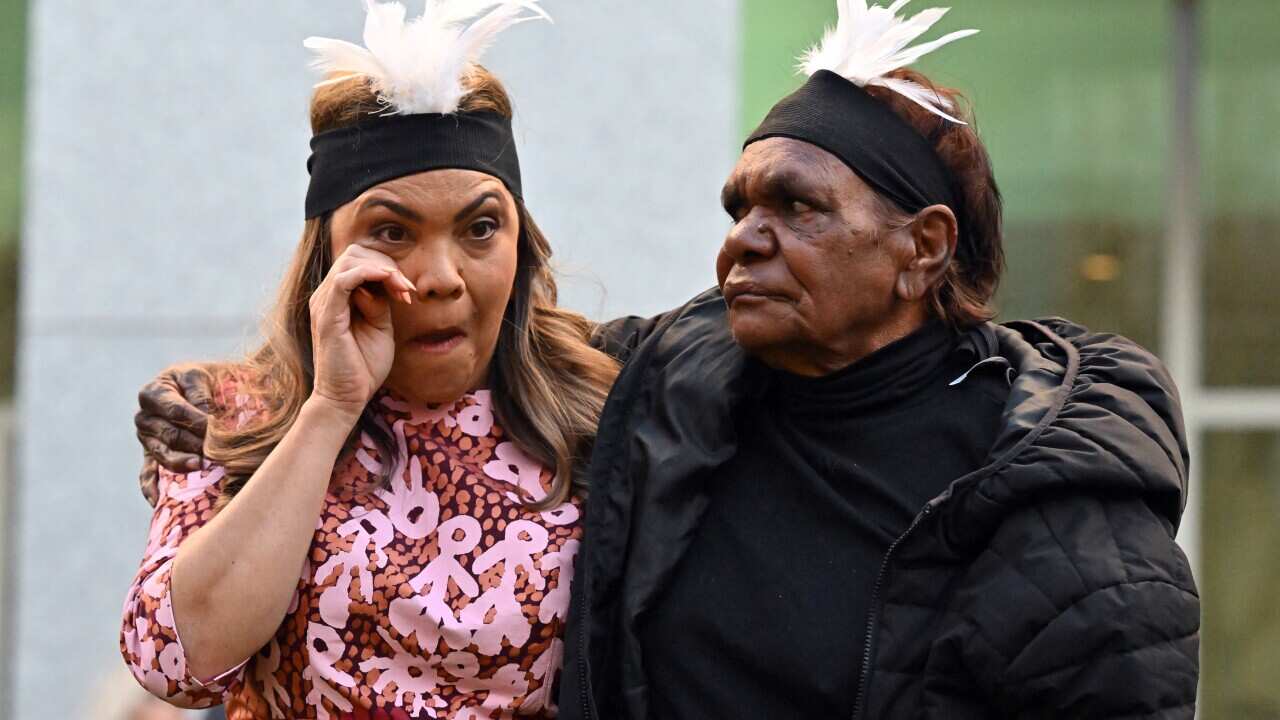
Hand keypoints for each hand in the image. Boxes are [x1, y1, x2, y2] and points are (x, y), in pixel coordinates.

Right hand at [135, 364, 217, 503]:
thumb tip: (207, 423)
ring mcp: (146, 438)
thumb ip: (201, 396)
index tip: (217, 431)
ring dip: (182, 463)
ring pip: (162, 454)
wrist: (199, 387)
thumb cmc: (202, 380)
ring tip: (200, 467)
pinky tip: (158, 501)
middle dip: (196, 445)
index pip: (177, 412)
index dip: (198, 422)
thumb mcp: (201, 378)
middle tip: (217, 453)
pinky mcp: (150, 455)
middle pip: (170, 435)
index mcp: (155, 392)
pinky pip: (147, 473)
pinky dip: (152, 488)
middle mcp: (145, 416)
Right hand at [309, 245, 413, 421]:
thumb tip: (386, 282)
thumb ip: (380, 302)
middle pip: (354, 253)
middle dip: (387, 264)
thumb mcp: (380, 326)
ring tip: (403, 292)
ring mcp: (324, 303)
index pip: (359, 260)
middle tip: (407, 290)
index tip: (408, 292)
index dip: (387, 267)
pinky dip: (370, 274)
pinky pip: (344, 280)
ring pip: (351, 260)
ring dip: (384, 270)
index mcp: (337, 297)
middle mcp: (326, 295)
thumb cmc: (363, 366)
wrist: (346, 398)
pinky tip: (390, 284)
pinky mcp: (327, 316)